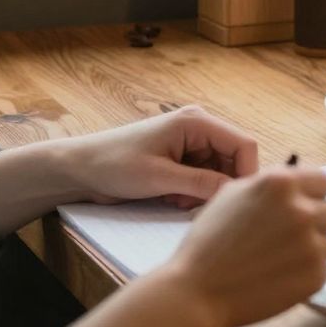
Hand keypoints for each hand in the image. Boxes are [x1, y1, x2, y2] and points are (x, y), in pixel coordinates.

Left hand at [63, 106, 258, 209]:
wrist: (78, 169)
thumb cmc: (114, 165)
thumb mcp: (160, 177)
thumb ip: (202, 183)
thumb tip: (236, 192)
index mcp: (197, 122)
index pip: (244, 145)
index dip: (246, 173)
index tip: (236, 202)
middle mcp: (198, 127)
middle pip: (233, 159)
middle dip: (220, 185)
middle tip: (195, 205)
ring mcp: (190, 142)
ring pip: (218, 170)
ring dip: (204, 190)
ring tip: (177, 201)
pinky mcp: (181, 156)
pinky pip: (203, 175)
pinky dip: (193, 191)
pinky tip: (171, 197)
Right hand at [156, 165, 325, 326]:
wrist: (197, 293)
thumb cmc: (208, 242)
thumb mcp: (232, 195)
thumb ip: (270, 183)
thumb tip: (299, 181)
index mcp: (282, 184)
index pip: (323, 181)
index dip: (311, 194)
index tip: (299, 207)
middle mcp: (302, 210)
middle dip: (312, 222)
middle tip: (284, 238)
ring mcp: (312, 244)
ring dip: (309, 249)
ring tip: (277, 260)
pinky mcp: (316, 275)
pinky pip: (322, 268)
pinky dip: (305, 273)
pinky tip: (278, 277)